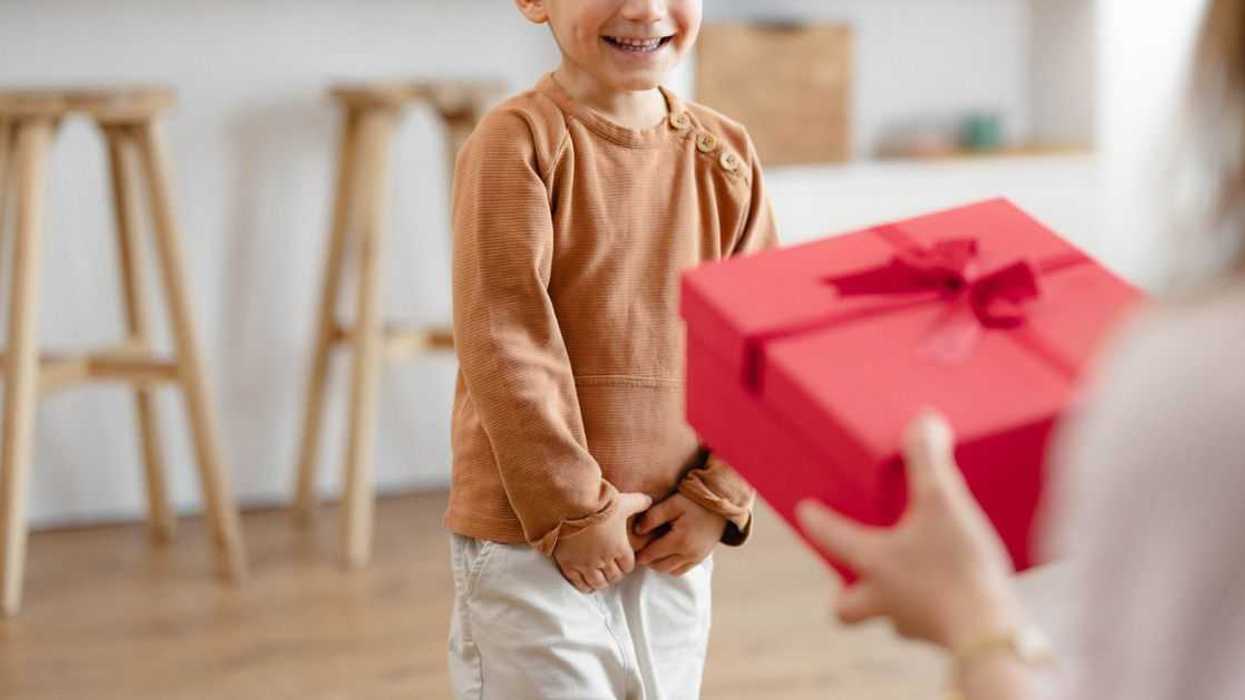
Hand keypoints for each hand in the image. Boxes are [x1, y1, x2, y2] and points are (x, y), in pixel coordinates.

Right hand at [554, 492, 652, 593]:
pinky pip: (579, 583)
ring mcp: (586, 564)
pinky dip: (584, 586)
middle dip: (614, 574)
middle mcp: (604, 559)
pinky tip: (586, 584)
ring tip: (599, 578)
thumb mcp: (623, 501)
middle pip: (614, 577)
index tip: (622, 562)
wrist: (570, 504)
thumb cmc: (598, 502)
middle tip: (611, 570)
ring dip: (601, 582)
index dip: (626, 565)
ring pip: (598, 583)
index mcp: (619, 547)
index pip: (628, 567)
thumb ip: (639, 502)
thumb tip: (650, 500)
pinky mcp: (569, 565)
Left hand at [634, 493, 726, 575]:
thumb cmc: (695, 501)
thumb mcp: (672, 503)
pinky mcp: (702, 557)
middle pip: (660, 566)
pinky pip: (682, 570)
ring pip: (670, 570)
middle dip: (648, 561)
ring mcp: (697, 557)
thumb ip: (653, 517)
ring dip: (659, 565)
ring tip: (651, 554)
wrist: (721, 503)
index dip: (640, 555)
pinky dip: (671, 567)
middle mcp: (689, 553)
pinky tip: (665, 556)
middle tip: (639, 553)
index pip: (652, 554)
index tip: (631, 552)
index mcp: (680, 540)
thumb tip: (638, 531)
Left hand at [795, 412, 1025, 648]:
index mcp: (873, 562)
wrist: (992, 634)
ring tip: (914, 574)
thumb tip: (924, 420)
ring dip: (892, 598)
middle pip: (846, 608)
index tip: (804, 511)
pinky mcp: (945, 636)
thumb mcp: (943, 501)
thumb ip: (929, 459)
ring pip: (888, 616)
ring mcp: (913, 623)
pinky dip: (933, 606)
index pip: (829, 539)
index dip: (815, 522)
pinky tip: (954, 590)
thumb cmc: (957, 565)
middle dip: (845, 592)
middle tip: (854, 570)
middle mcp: (884, 599)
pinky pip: (928, 622)